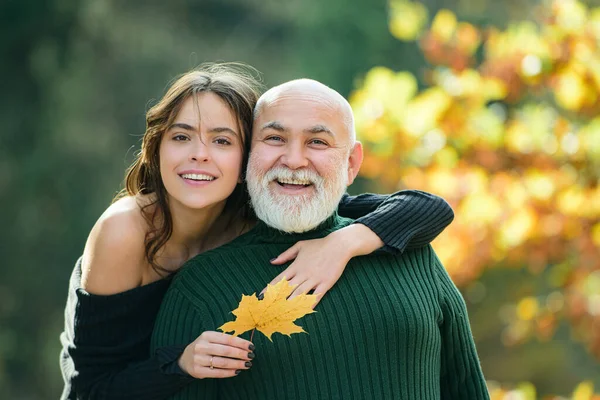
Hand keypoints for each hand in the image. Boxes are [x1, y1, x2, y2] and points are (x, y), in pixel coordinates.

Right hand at [178, 331, 254, 378]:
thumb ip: (225, 340)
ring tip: (247, 364)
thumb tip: (245, 345)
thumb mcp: (211, 339)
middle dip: (241, 354)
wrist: (185, 358)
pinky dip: (229, 372)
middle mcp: (201, 346)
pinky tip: (237, 371)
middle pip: (226, 351)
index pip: (227, 339)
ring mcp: (199, 359)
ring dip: (237, 364)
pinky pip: (217, 373)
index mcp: (206, 335)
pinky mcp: (198, 371)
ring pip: (222, 362)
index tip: (251, 346)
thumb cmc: (204, 347)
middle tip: (251, 356)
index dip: (241, 343)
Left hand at [266, 223, 383, 305]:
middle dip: (277, 300)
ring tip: (282, 313)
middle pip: (287, 289)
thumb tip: (272, 261)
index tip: (261, 297)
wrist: (339, 245)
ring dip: (290, 304)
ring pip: (299, 294)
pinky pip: (316, 296)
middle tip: (269, 309)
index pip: (279, 280)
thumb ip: (285, 255)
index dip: (269, 289)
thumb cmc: (319, 245)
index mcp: (295, 266)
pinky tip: (304, 311)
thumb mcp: (300, 246)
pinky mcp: (325, 283)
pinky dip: (310, 303)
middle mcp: (303, 274)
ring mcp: (314, 279)